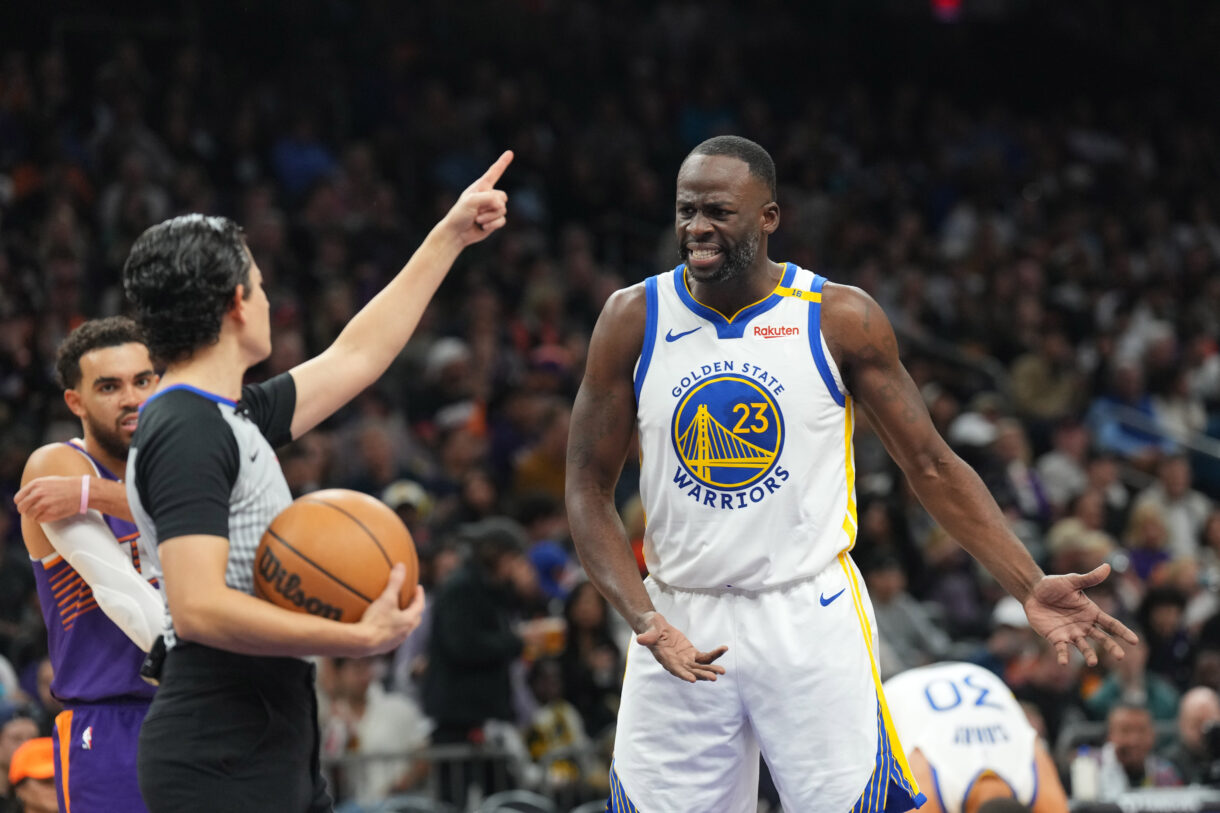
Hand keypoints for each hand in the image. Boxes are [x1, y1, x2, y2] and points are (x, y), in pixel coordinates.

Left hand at [15, 475, 84, 521]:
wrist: (82, 491)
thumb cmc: (66, 486)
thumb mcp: (47, 481)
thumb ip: (34, 488)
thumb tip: (23, 497)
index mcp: (35, 484)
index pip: (18, 499)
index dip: (22, 503)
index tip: (27, 505)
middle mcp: (38, 493)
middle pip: (21, 508)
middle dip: (26, 511)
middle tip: (34, 511)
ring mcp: (44, 504)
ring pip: (29, 515)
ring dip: (34, 516)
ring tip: (43, 513)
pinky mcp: (51, 513)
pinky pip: (39, 520)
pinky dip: (42, 519)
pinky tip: (49, 514)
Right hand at [357, 564, 425, 654]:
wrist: (361, 643)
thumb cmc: (376, 620)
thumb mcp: (386, 598)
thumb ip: (394, 582)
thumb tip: (401, 565)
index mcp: (409, 621)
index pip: (419, 606)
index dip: (420, 596)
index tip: (418, 588)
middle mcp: (405, 633)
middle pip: (414, 619)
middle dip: (414, 608)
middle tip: (409, 599)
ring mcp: (395, 642)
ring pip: (403, 629)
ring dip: (402, 620)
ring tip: (395, 612)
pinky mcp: (384, 648)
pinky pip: (391, 636)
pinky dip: (390, 628)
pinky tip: (380, 625)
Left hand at [442, 150, 512, 246]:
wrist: (456, 233)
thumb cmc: (459, 214)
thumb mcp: (471, 201)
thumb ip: (489, 198)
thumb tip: (502, 205)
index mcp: (481, 187)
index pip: (494, 172)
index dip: (502, 163)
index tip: (510, 153)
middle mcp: (488, 196)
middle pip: (503, 196)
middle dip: (492, 205)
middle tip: (477, 211)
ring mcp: (491, 209)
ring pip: (503, 210)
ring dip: (489, 217)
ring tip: (477, 219)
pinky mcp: (494, 221)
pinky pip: (502, 220)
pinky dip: (492, 225)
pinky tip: (482, 226)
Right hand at [636, 612, 726, 682]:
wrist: (655, 626)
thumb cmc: (651, 628)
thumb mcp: (649, 631)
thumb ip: (647, 637)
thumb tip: (640, 639)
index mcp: (666, 659)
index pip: (675, 669)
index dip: (683, 674)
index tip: (693, 680)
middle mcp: (677, 663)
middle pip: (691, 671)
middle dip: (702, 674)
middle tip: (714, 678)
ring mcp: (685, 659)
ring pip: (700, 667)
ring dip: (711, 669)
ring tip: (722, 671)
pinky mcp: (692, 654)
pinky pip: (705, 656)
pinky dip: (714, 654)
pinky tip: (724, 649)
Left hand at [1022, 564, 1138, 666]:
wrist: (1033, 592)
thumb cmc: (1054, 585)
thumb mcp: (1072, 581)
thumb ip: (1089, 578)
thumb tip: (1108, 567)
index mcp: (1091, 612)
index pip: (1111, 624)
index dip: (1122, 632)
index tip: (1135, 641)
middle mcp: (1084, 625)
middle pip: (1102, 638)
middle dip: (1111, 647)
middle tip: (1121, 657)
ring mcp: (1071, 633)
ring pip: (1084, 646)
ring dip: (1088, 655)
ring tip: (1092, 663)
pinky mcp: (1056, 638)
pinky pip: (1061, 649)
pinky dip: (1063, 656)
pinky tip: (1063, 662)